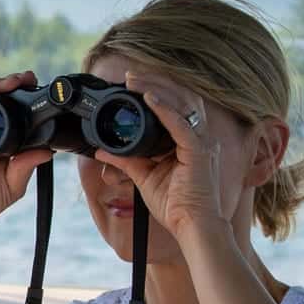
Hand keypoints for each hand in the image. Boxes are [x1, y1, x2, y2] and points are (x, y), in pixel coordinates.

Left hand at [94, 71, 229, 239]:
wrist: (192, 228)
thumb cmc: (175, 206)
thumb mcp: (144, 176)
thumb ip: (125, 159)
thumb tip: (101, 149)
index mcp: (190, 142)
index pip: (176, 107)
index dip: (156, 92)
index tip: (131, 84)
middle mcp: (200, 138)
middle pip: (182, 98)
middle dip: (156, 83)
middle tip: (129, 76)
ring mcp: (203, 143)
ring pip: (182, 104)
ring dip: (157, 89)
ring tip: (134, 80)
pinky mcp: (199, 153)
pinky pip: (181, 124)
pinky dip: (164, 109)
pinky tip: (148, 98)